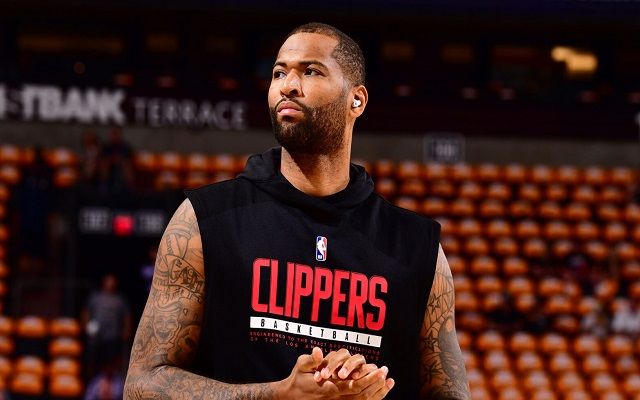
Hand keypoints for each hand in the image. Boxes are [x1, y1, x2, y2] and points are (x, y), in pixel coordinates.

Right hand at [277, 347, 393, 399]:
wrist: (292, 396)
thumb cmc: (297, 379)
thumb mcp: (301, 366)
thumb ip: (311, 360)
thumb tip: (318, 351)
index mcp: (329, 388)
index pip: (354, 385)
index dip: (369, 379)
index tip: (380, 370)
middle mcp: (337, 397)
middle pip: (362, 394)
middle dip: (376, 383)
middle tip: (387, 372)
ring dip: (376, 391)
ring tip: (388, 382)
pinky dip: (371, 397)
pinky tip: (380, 391)